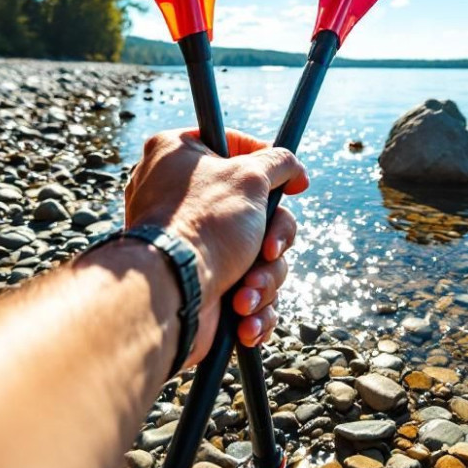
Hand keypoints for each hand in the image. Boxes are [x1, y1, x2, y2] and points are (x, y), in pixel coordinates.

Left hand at [123, 129, 307, 364]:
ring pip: (257, 258)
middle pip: (256, 211)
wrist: (172, 294)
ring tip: (244, 295)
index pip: (235, 147)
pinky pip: (246, 293)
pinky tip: (245, 320)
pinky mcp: (200, 286)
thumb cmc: (205, 226)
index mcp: (178, 158)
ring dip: (263, 280)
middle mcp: (179, 199)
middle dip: (271, 241)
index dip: (269, 166)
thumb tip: (293, 168)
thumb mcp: (250, 176)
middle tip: (267, 251)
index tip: (295, 184)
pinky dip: (253, 306)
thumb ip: (278, 162)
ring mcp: (189, 246)